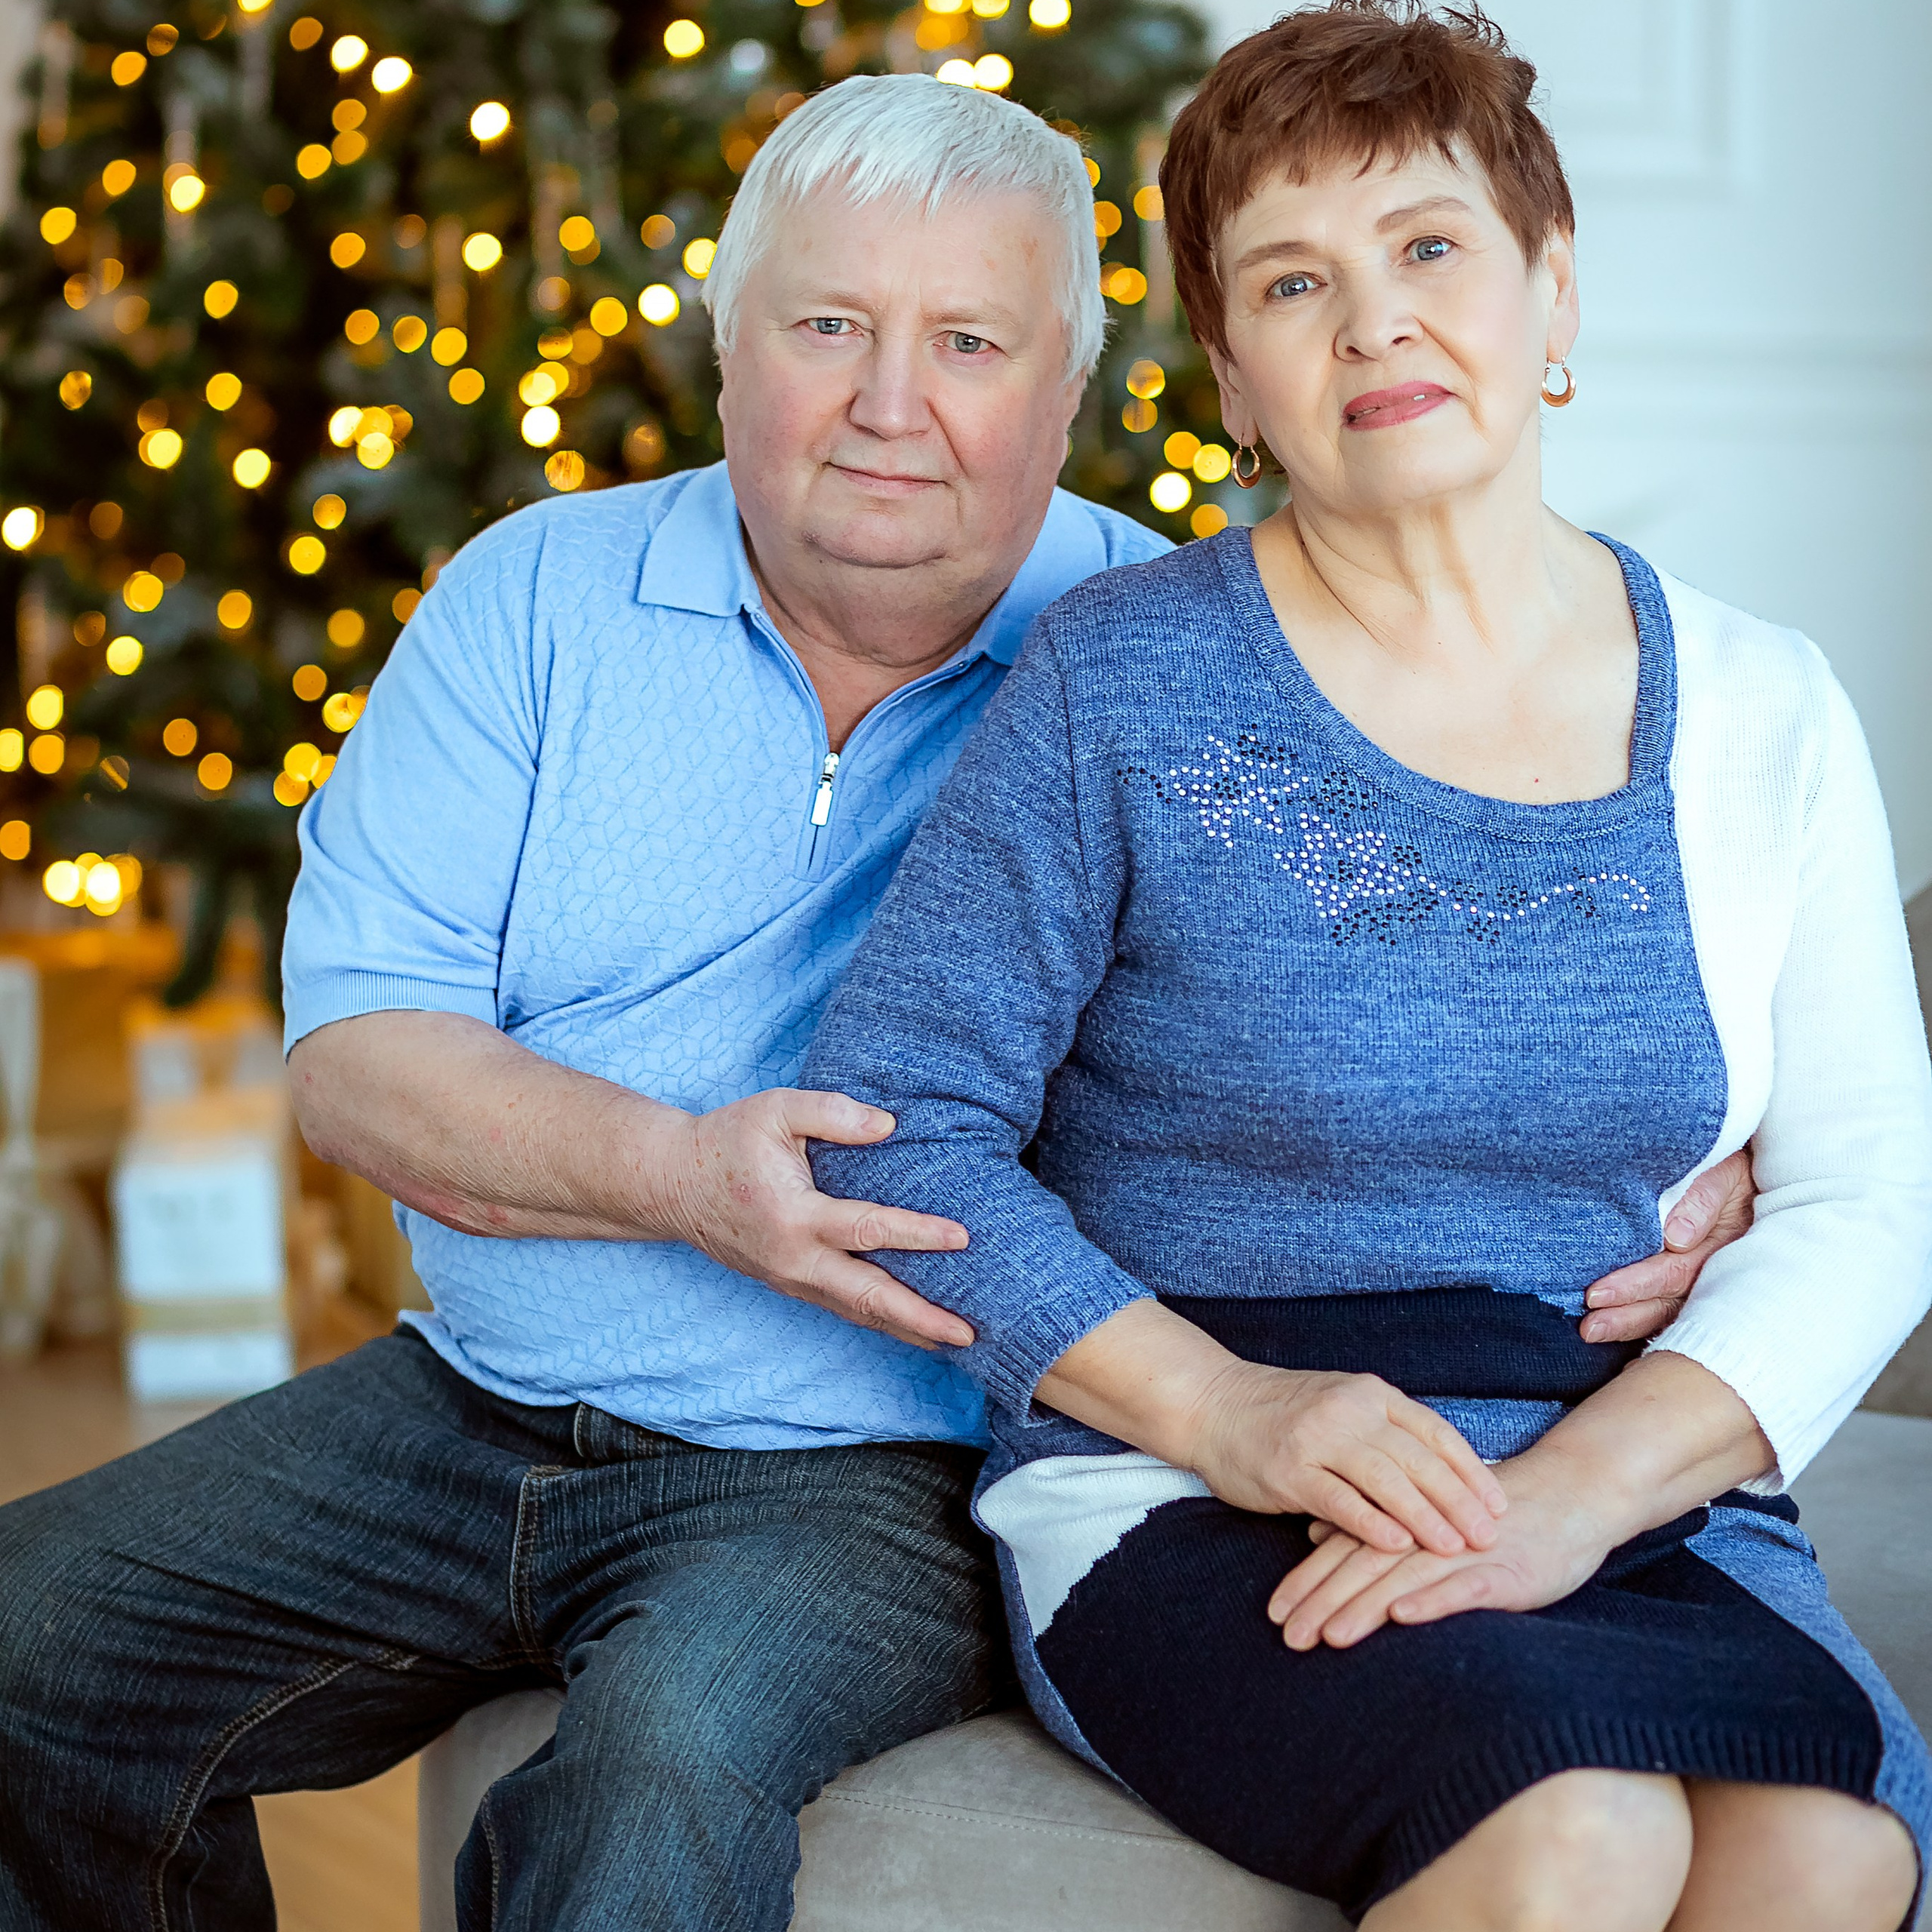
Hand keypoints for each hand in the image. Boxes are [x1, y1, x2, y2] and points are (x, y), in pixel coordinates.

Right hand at [660, 1089, 973, 1350]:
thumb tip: (887, 1126)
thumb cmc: (727, 1140)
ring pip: (857, 1312)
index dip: (917, 1234)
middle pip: (868, 1297)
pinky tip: (911, 1327)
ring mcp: (790, 1279)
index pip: (866, 1230)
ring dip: (906, 1329)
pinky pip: (842, 1307)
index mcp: (793, 1215)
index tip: (962, 1238)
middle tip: (970, 1333)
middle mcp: (793, 1259)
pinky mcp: (789, 1284)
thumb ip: (831, 1112)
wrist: (672, 1184)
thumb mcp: (775, 1110)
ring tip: (956, 1341)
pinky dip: (880, 1320)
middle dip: (921, 1318)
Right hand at [1186, 1359, 1507, 1557]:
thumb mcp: (1343, 1406)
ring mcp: (1318, 1439)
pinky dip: (1371, 1523)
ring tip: (1455, 1547)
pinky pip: (1338, 1500)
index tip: (1500, 1505)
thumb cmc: (1285, 1413)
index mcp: (1371, 1394)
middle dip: (1459, 1500)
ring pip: (1385, 1479)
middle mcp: (1350, 1411)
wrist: (1214, 1404)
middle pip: (1418, 1458)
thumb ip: (1388, 1433)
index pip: (1435, 1432)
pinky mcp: (1289, 1469)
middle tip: (1491, 1536)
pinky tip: (1396, 1546)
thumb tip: (1445, 1476)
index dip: (1472, 1471)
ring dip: (1425, 1516)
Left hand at [1268, 1454, 1614, 1650]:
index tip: (1274, 1614)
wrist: (1569, 1497)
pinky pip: (1464, 1588)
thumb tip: (1315, 1537)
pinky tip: (1404, 1616)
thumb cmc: (1488, 1516)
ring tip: (1329, 1634)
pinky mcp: (1504, 1571)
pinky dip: (1433, 1599)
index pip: (1345, 1552)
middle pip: (1364, 1567)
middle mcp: (1425, 1534)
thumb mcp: (1423, 1518)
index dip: (1309, 1582)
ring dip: (1365, 1607)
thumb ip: (1370, 1527)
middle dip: (1323, 1603)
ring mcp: (1464, 1552)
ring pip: (1404, 1578)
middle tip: (1287, 1635)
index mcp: (1403, 1521)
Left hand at [1578, 1147, 1754, 1343]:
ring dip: (1630, 1323)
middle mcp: (1718, 1269)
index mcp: (1724, 1243)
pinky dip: (1645, 1322)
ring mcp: (1713, 1279)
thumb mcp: (1723, 1171)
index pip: (1674, 1272)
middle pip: (1669, 1299)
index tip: (1597, 1294)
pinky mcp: (1704, 1282)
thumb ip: (1703, 1197)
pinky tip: (1617, 1332)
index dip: (1636, 1285)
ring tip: (1591, 1331)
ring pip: (1671, 1309)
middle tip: (1588, 1325)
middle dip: (1626, 1314)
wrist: (1756, 1172)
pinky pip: (1675, 1308)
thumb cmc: (1730, 1168)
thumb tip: (1676, 1238)